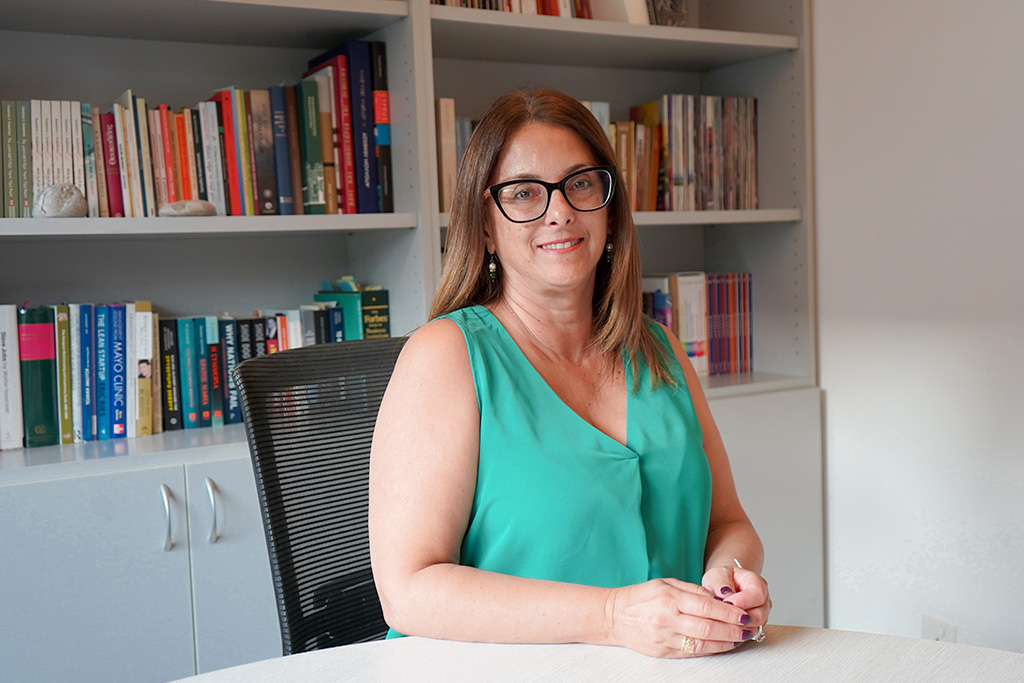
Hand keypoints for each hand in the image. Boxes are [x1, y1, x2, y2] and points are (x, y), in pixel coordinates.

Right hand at [605, 578, 758, 657]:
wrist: (613, 617)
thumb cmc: (640, 598)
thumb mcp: (665, 583)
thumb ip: (692, 590)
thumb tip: (718, 599)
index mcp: (669, 599)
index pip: (706, 607)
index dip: (729, 612)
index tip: (745, 614)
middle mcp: (668, 619)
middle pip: (708, 627)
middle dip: (734, 629)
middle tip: (750, 628)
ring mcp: (666, 638)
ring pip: (703, 643)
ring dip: (727, 642)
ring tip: (741, 638)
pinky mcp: (664, 652)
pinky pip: (693, 652)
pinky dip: (711, 649)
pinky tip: (723, 645)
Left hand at [701, 564, 771, 636]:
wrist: (721, 588)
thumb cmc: (722, 579)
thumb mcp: (717, 574)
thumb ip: (720, 582)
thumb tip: (725, 593)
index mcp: (756, 583)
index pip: (758, 594)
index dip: (743, 601)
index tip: (727, 603)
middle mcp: (762, 601)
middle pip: (760, 615)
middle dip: (741, 618)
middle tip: (723, 616)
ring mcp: (760, 615)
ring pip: (756, 627)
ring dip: (739, 627)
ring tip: (722, 622)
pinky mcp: (753, 626)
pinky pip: (749, 634)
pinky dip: (737, 634)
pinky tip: (725, 629)